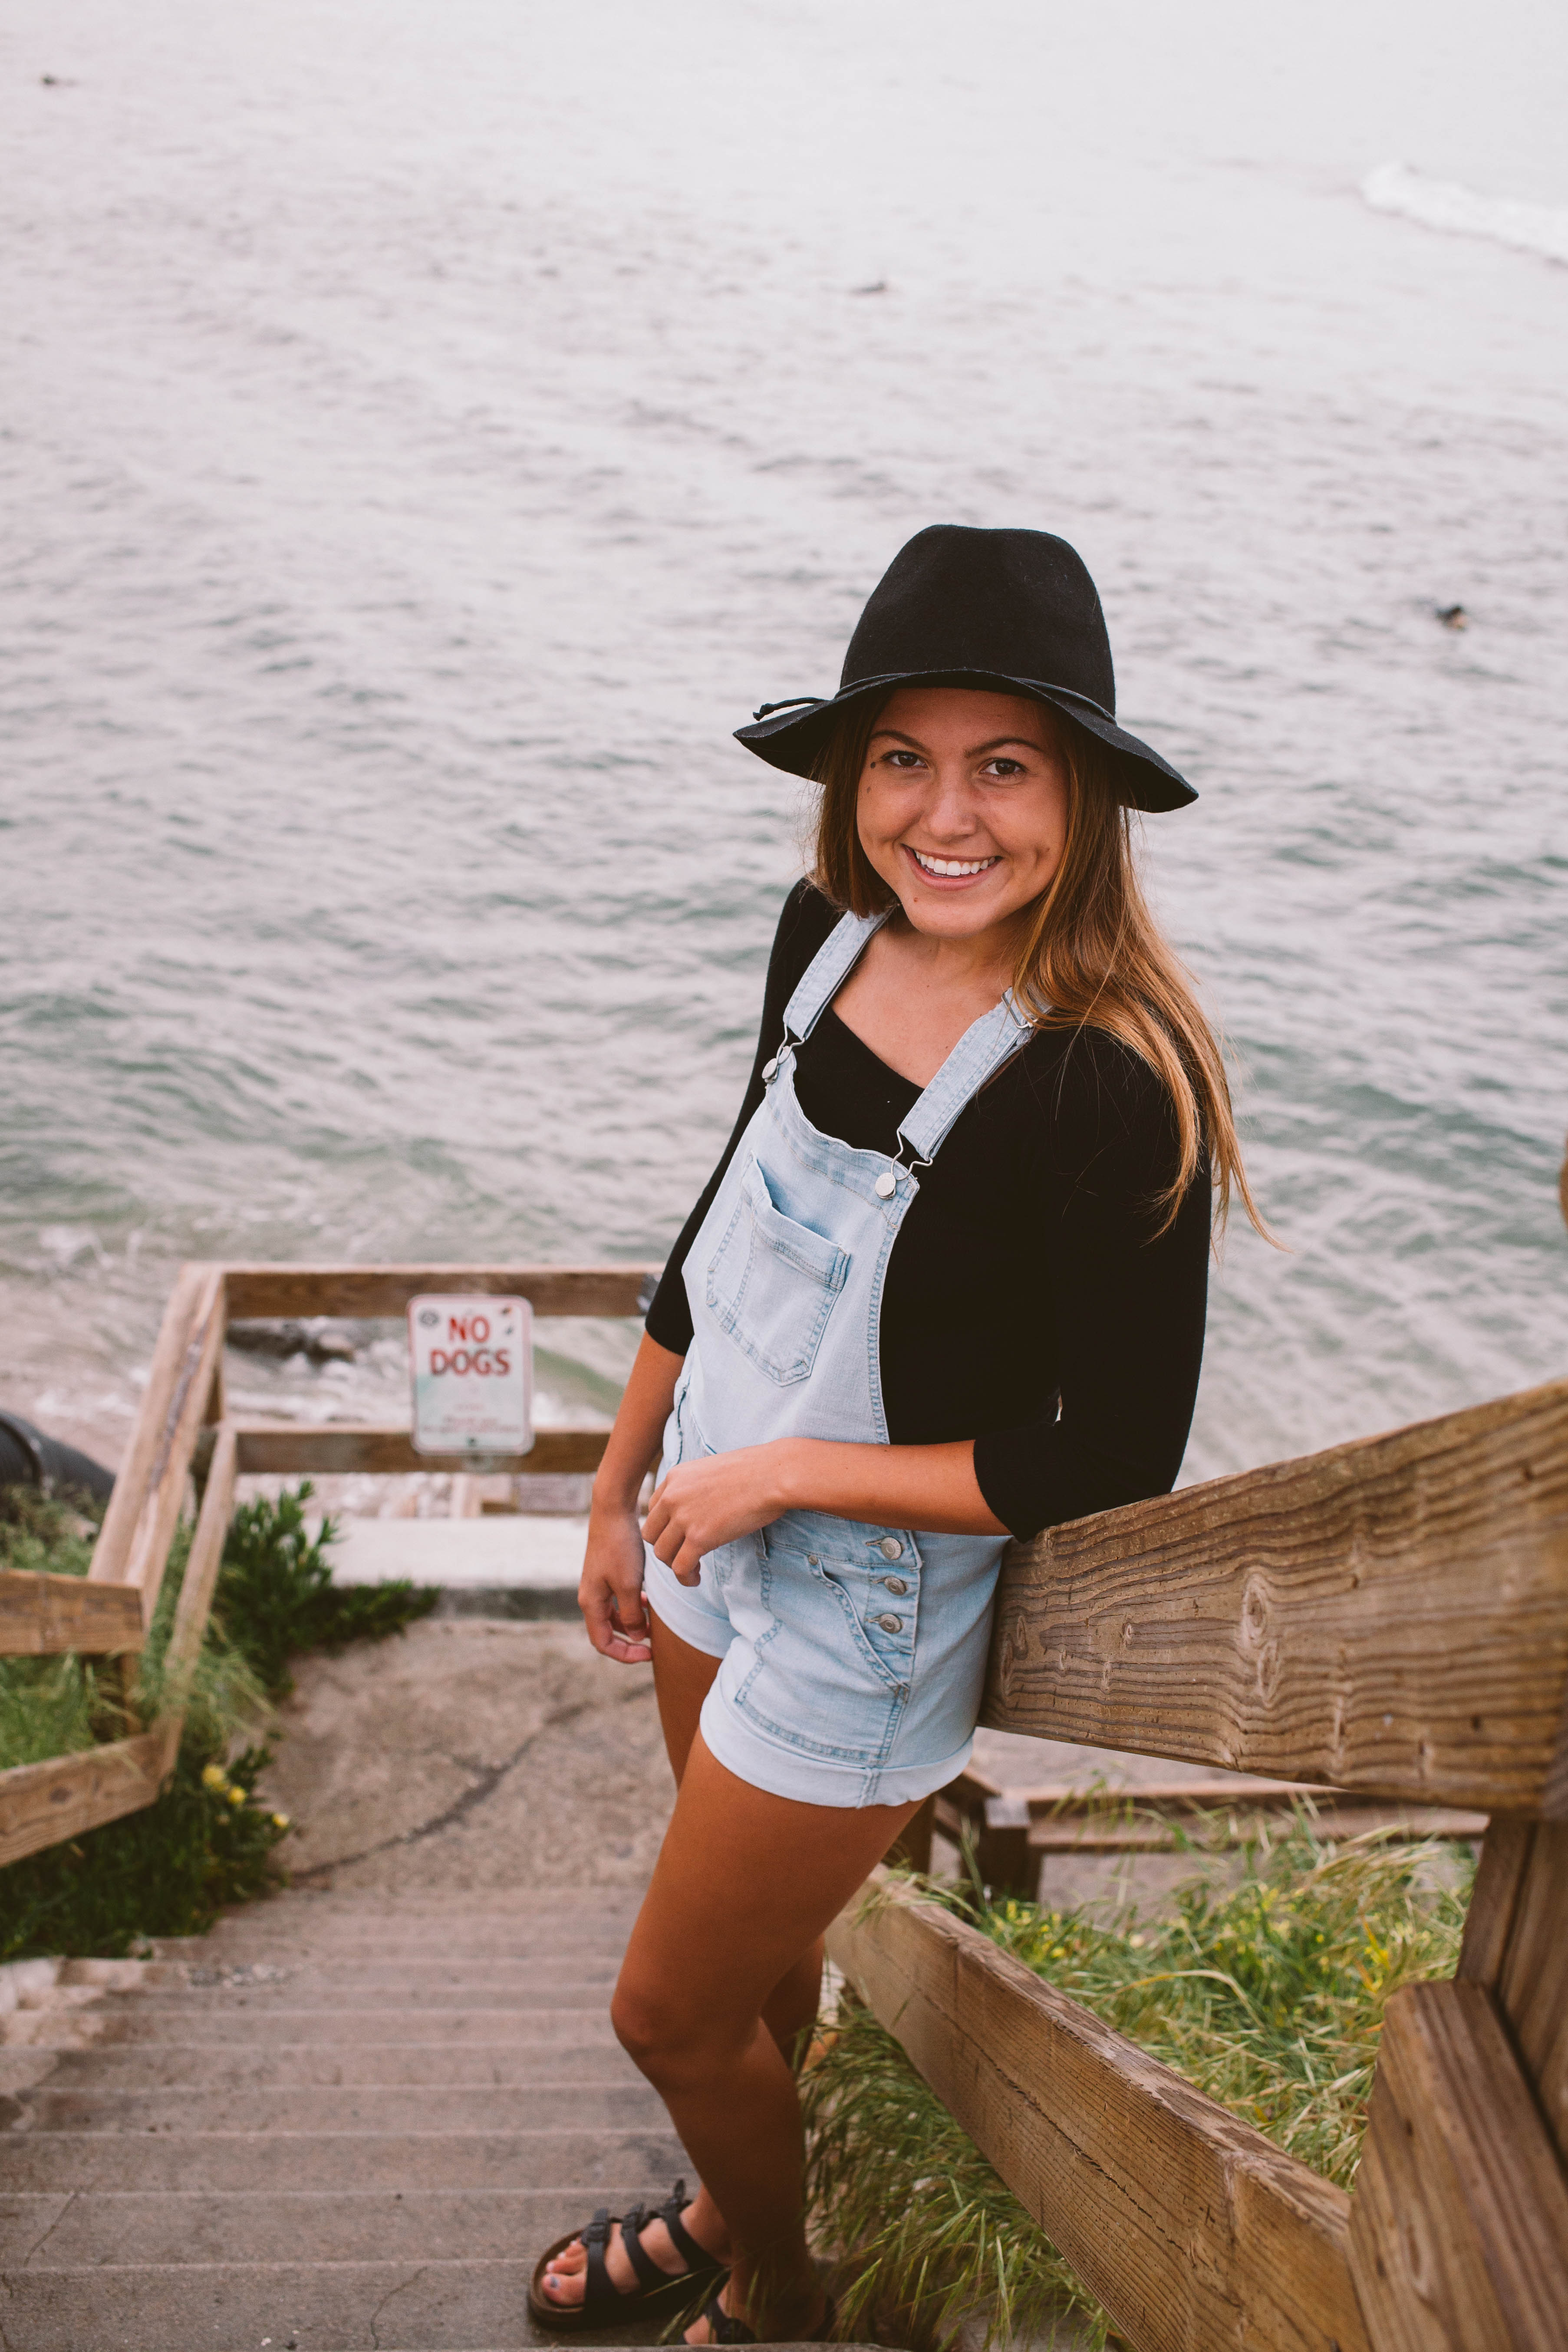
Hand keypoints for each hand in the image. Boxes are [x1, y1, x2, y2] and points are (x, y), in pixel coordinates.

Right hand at [578, 1504, 652, 1663]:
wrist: (613, 1511)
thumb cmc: (619, 1547)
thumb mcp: (628, 1585)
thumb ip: (632, 1614)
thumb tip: (635, 1636)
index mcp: (591, 1603)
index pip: (602, 1643)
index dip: (625, 1654)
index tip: (649, 1654)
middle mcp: (591, 1596)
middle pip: (607, 1631)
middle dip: (629, 1641)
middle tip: (653, 1645)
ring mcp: (599, 1584)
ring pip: (614, 1616)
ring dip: (632, 1623)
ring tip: (652, 1624)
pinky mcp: (607, 1573)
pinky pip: (618, 1600)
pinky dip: (633, 1606)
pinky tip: (648, 1601)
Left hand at [642, 1442, 793, 1582]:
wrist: (773, 1475)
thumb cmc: (755, 1471)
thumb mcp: (713, 1470)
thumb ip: (697, 1487)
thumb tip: (700, 1507)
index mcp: (675, 1477)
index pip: (653, 1509)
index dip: (664, 1527)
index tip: (679, 1537)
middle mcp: (673, 1496)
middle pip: (651, 1533)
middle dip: (666, 1547)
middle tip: (684, 1555)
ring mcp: (684, 1517)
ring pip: (662, 1553)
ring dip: (675, 1565)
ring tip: (692, 1570)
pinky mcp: (700, 1537)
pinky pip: (680, 1567)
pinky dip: (686, 1578)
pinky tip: (696, 1578)